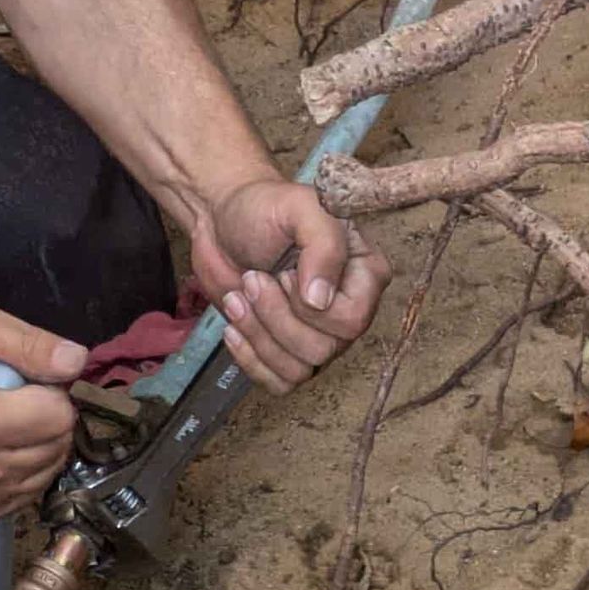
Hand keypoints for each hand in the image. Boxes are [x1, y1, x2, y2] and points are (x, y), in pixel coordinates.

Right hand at [0, 304, 82, 517]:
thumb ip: (30, 343)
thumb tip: (76, 361)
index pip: (59, 415)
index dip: (49, 390)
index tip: (23, 382)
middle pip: (58, 444)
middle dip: (45, 416)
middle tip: (11, 400)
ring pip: (48, 470)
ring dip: (38, 444)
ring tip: (4, 423)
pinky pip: (28, 492)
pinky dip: (24, 469)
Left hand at [189, 176, 390, 394]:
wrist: (222, 222)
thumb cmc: (265, 210)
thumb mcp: (300, 206)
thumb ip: (323, 244)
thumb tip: (321, 300)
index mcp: (365, 274)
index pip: (352, 319)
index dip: (309, 307)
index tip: (283, 273)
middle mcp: (349, 311)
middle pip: (323, 349)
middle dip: (276, 317)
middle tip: (252, 279)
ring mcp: (320, 336)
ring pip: (299, 369)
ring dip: (258, 335)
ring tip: (237, 297)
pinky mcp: (288, 353)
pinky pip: (280, 383)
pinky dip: (250, 360)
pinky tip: (233, 327)